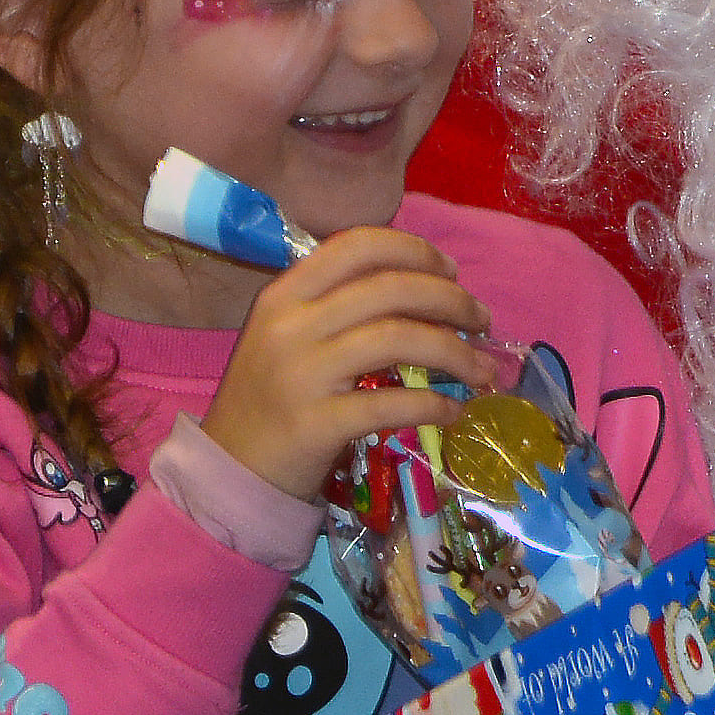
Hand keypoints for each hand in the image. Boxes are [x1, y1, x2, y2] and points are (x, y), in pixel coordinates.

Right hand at [202, 227, 492, 501]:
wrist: (230, 469)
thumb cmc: (269, 398)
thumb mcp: (287, 336)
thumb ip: (339, 307)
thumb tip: (426, 291)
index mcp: (285, 294)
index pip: (357, 246)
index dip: (414, 251)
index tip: (450, 272)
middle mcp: (292, 325)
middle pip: (390, 289)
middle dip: (452, 301)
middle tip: (481, 321)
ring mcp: (303, 374)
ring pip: (399, 339)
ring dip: (456, 353)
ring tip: (483, 370)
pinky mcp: (318, 424)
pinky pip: (393, 404)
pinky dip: (434, 404)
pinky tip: (454, 410)